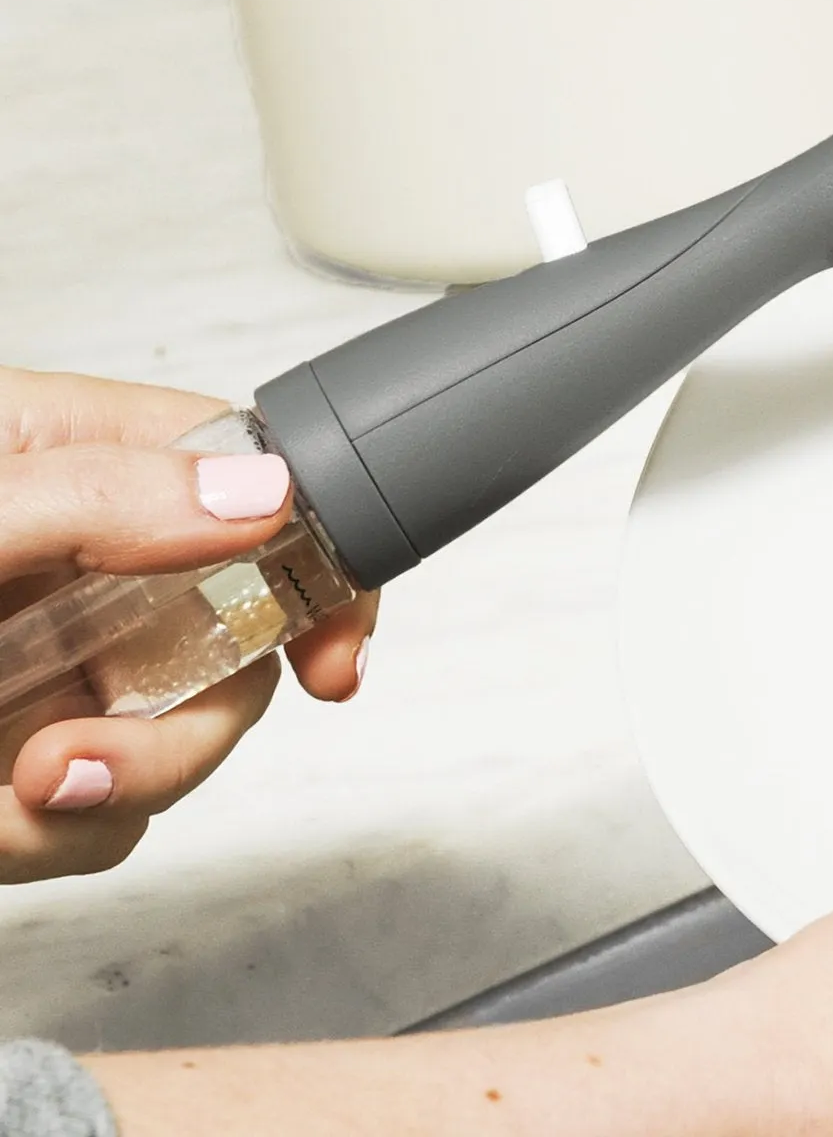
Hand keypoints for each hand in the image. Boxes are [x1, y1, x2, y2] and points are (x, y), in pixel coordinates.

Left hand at [0, 366, 376, 881]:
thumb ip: (103, 496)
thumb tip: (265, 495)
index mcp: (79, 456)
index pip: (260, 481)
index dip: (325, 566)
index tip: (335, 657)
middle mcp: (84, 561)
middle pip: (239, 641)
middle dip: (183, 729)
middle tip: (82, 763)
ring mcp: (52, 663)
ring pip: (178, 742)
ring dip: (109, 797)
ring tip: (5, 804)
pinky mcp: (19, 758)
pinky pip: (98, 819)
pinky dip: (49, 841)